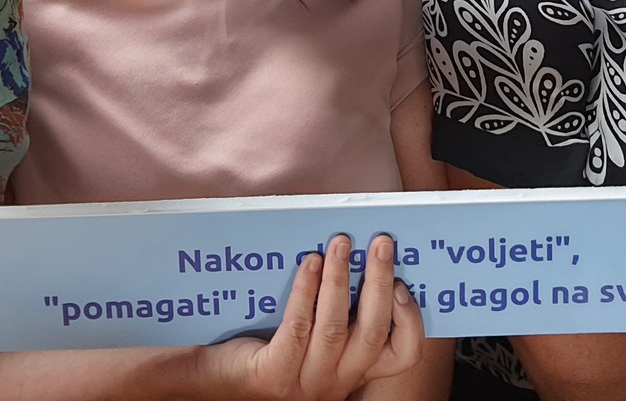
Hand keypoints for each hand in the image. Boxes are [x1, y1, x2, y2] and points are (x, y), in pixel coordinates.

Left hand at [205, 234, 424, 400]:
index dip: (410, 320)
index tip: (402, 284)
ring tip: (340, 243)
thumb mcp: (316, 333)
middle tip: (380, 242)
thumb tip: (361, 251)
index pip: (401, 355)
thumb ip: (342, 308)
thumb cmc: (270, 342)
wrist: (215, 371)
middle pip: (373, 333)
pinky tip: (308, 263)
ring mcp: (305, 383)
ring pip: (335, 328)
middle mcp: (336, 381)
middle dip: (379, 281)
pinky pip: (298, 327)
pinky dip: (306, 291)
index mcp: (353, 369)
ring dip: (341, 279)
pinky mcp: (274, 375)